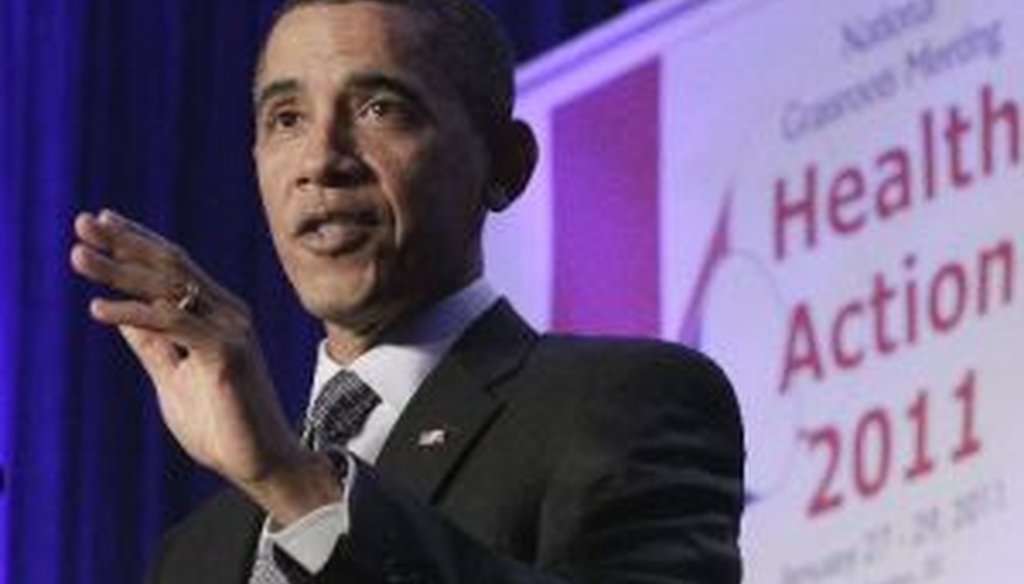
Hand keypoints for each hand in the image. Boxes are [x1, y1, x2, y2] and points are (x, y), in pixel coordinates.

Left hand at [70, 209, 339, 521]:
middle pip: (171, 266)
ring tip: (79, 256)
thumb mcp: (173, 378)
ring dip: (120, 270)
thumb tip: (121, 311)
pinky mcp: (228, 352)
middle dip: (124, 243)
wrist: (260, 462)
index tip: (99, 221)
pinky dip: (134, 313)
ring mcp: (231, 330)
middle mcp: (228, 313)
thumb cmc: (221, 425)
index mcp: (218, 314)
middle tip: (82, 222)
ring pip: (170, 288)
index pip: (175, 266)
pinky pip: (174, 324)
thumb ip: (153, 343)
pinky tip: (97, 308)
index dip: (137, 241)